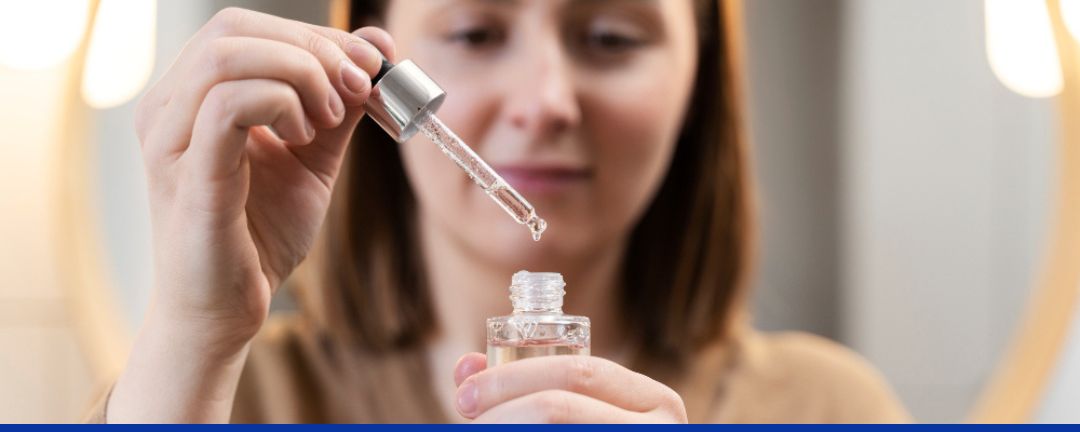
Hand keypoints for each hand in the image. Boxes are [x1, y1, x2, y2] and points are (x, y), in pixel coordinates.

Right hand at [135, 7, 393, 352]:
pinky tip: (304, 134)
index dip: (317, 33)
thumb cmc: (259, 236)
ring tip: (328, 116)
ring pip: (227, 54)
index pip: (247, 28)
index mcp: (191, 97)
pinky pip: (227, 105)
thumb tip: (375, 51)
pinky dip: (281, 103)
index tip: (374, 61)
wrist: (227, 310)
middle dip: (313, 46)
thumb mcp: (312, 158)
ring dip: (299, 72)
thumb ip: (337, 107)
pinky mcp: (189, 175)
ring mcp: (170, 139)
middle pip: (234, 27)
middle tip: (360, 84)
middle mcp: (168, 108)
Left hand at [452, 353, 687, 422]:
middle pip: (558, 407)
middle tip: (465, 416)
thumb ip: (530, 386)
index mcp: (653, 401)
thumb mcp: (581, 413)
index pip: (578, 373)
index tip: (466, 393)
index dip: (513, 377)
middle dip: (500, 406)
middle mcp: (660, 431)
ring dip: (503, 431)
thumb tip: (464, 367)